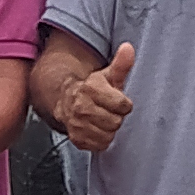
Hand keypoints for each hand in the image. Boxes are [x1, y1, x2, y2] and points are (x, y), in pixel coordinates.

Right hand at [59, 40, 135, 154]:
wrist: (66, 101)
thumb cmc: (92, 89)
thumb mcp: (108, 75)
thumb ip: (121, 64)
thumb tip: (128, 48)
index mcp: (91, 89)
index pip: (122, 104)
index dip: (123, 104)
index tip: (117, 101)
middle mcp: (81, 107)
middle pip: (116, 122)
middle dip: (115, 117)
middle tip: (108, 111)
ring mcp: (77, 124)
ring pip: (109, 135)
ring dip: (109, 129)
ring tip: (102, 119)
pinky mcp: (77, 139)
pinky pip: (100, 145)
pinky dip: (102, 139)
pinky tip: (96, 129)